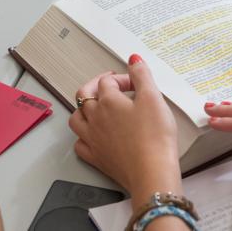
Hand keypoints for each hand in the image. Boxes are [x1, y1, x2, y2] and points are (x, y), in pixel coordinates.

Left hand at [68, 55, 180, 197]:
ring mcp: (92, 138)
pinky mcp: (96, 158)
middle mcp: (95, 118)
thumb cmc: (154, 136)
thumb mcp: (154, 98)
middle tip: (109, 85)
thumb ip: (142, 75)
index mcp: (108, 101)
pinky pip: (80, 144)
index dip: (123, 78)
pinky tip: (93, 135)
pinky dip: (83, 137)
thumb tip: (133, 59)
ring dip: (84, 109)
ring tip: (96, 107)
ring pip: (76, 119)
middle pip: (85, 95)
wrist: (151, 172)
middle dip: (95, 86)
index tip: (136, 83)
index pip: (108, 81)